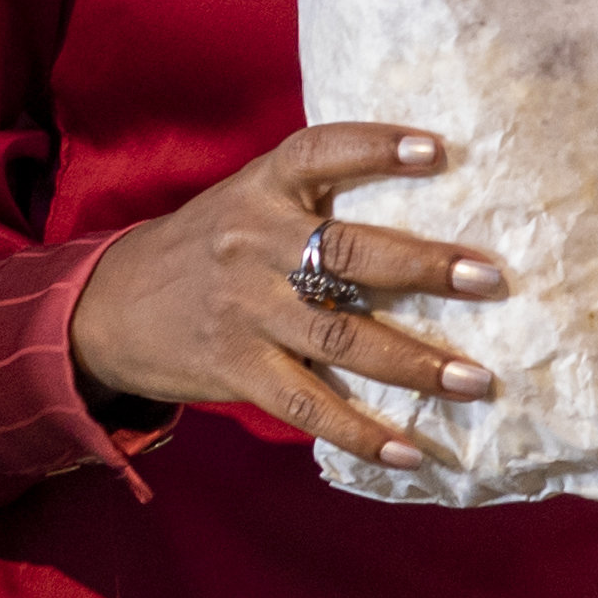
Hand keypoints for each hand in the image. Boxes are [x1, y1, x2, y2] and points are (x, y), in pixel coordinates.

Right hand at [68, 123, 508, 472]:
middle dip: (424, 268)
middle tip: (491, 279)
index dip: (376, 148)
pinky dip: (362, 433)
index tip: (437, 151)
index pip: (320, 152)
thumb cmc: (206, 247)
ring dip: (414, 363)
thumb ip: (311, 196)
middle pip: (348, 255)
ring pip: (340, 339)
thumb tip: (425, 201)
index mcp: (261, 188)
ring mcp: (244, 310)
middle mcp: (253, 243)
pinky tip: (412, 450)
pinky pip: (308, 406)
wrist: (106, 307)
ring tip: (476, 380)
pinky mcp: (235, 369)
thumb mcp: (245, 200)